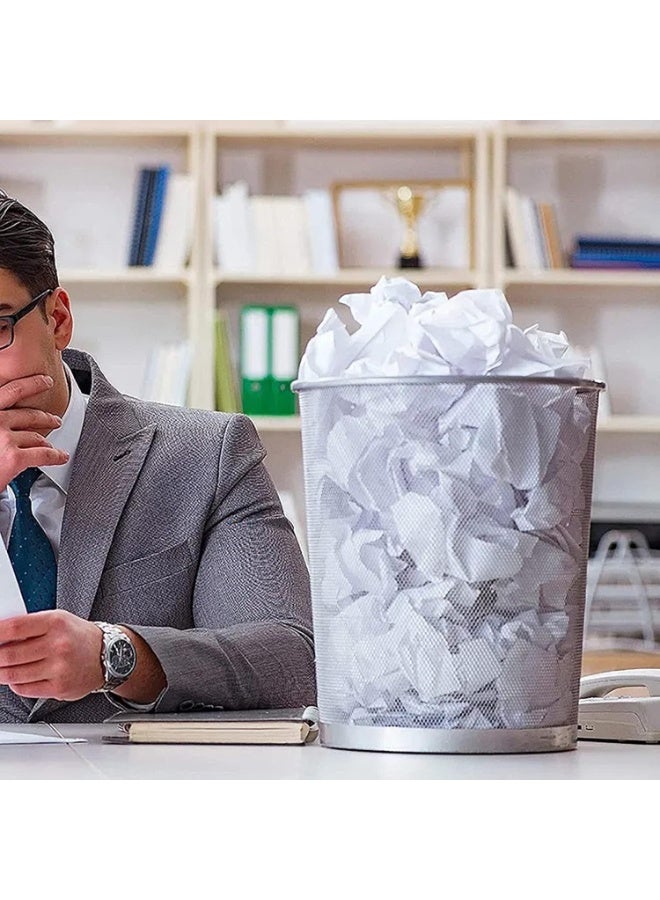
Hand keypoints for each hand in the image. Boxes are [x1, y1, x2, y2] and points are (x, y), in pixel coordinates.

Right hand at [0, 374, 68, 491]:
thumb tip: (5, 421)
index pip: (11, 391)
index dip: (31, 384)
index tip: (42, 381)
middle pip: (28, 415)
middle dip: (45, 417)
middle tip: (53, 419)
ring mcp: (4, 438)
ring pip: (36, 437)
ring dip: (47, 442)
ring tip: (52, 445)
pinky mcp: (14, 458)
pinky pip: (43, 454)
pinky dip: (56, 456)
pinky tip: (60, 456)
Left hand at [0, 610, 103, 700]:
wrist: (109, 655)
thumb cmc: (80, 637)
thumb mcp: (59, 620)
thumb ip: (31, 626)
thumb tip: (2, 636)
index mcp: (56, 623)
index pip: (15, 628)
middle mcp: (58, 645)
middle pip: (9, 654)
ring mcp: (59, 668)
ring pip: (13, 674)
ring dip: (0, 672)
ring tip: (1, 667)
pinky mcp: (58, 687)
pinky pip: (24, 689)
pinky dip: (14, 684)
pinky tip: (17, 677)